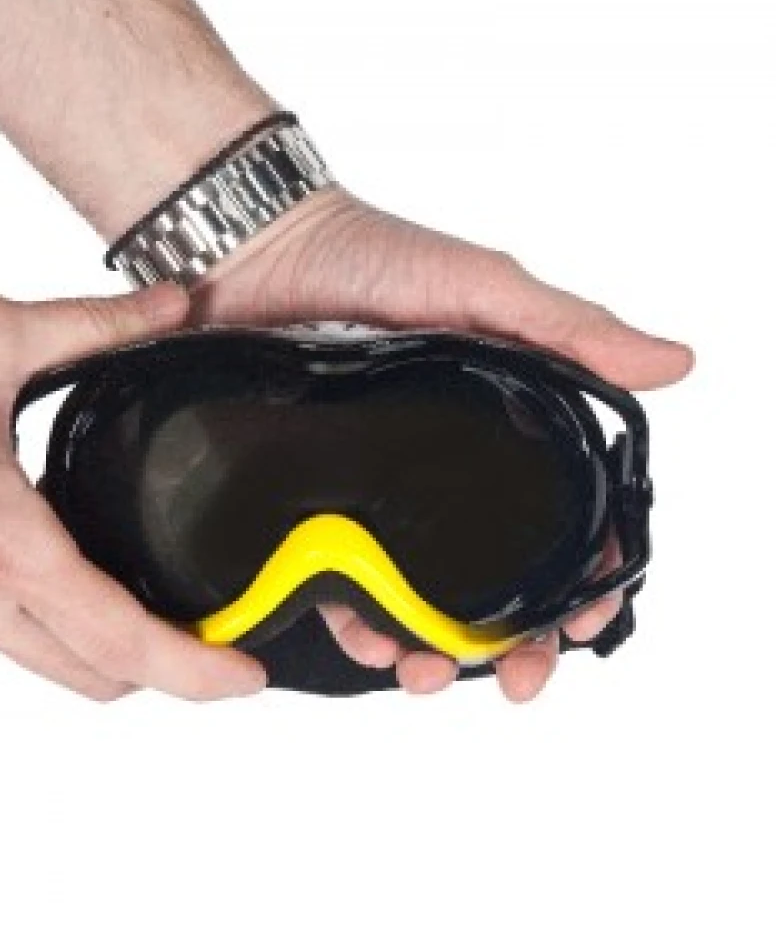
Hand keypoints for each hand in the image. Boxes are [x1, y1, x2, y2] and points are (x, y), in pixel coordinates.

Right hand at [0, 286, 265, 701]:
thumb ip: (94, 325)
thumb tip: (170, 305)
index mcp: (6, 546)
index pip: (126, 642)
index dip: (200, 673)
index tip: (246, 678)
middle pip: (98, 678)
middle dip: (165, 670)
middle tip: (208, 635)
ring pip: (45, 662)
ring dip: (100, 644)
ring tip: (135, 596)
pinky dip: (40, 621)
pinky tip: (47, 569)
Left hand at [191, 187, 693, 701]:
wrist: (256, 250)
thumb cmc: (369, 256)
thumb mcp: (478, 288)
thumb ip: (567, 331)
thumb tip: (673, 365)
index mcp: (500, 430)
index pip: (562, 521)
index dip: (584, 579)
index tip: (584, 622)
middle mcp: (443, 471)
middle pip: (496, 578)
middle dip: (514, 642)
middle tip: (518, 679)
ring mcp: (377, 492)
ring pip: (419, 595)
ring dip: (433, 648)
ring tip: (426, 672)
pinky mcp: (313, 501)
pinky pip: (341, 580)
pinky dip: (357, 621)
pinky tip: (365, 641)